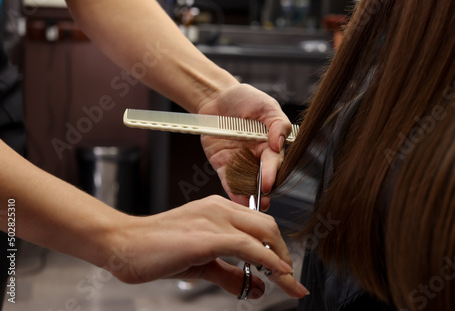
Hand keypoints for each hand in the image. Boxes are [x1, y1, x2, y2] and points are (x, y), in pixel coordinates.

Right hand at [109, 196, 307, 298]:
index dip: (277, 249)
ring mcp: (213, 218)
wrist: (123, 243)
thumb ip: (230, 274)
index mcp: (218, 210)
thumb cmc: (156, 249)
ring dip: (280, 260)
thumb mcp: (201, 264)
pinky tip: (277, 273)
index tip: (287, 272)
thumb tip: (257, 288)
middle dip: (284, 253)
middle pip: (268, 226)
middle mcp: (220, 208)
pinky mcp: (206, 235)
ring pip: (262, 233)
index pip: (258, 226)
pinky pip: (246, 245)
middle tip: (289, 279)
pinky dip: (266, 259)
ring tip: (288, 282)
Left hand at [198, 84, 291, 208]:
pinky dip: (232, 190)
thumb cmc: (245, 99)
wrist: (216, 97)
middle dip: (263, 190)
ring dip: (249, 195)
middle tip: (263, 201)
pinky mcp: (222, 165)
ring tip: (250, 206)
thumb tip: (279, 142)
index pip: (273, 161)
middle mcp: (256, 156)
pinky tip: (237, 201)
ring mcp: (239, 162)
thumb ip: (277, 123)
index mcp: (270, 144)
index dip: (271, 173)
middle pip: (262, 177)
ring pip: (246, 182)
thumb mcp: (265, 105)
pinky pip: (227, 180)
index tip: (268, 183)